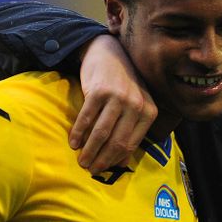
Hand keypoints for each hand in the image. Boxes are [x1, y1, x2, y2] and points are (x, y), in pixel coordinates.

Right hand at [69, 35, 156, 172]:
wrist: (108, 52)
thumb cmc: (123, 84)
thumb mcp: (136, 104)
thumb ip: (133, 128)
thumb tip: (123, 162)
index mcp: (149, 111)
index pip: (131, 144)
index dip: (116, 160)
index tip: (104, 169)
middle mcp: (136, 104)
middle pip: (117, 142)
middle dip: (102, 159)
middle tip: (90, 169)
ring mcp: (118, 97)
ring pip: (101, 133)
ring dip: (89, 151)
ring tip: (81, 161)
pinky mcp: (99, 91)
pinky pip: (86, 118)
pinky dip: (79, 134)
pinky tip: (73, 143)